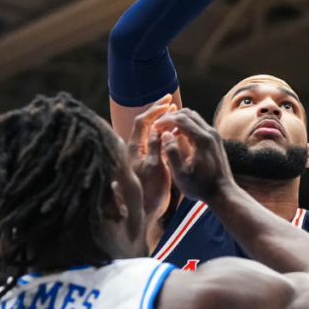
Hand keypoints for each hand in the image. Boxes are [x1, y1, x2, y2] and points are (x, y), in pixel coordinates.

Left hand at [127, 95, 174, 216]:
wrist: (145, 210)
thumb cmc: (149, 191)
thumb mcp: (155, 168)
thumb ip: (156, 147)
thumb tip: (158, 129)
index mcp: (134, 148)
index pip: (143, 122)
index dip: (155, 110)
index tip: (168, 103)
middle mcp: (135, 148)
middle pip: (145, 122)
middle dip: (157, 110)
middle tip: (170, 98)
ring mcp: (141, 155)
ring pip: (150, 131)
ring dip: (161, 119)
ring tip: (174, 110)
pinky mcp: (148, 161)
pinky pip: (155, 140)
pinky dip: (164, 131)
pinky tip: (174, 129)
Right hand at [153, 109, 233, 202]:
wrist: (223, 193)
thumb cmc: (200, 187)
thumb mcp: (181, 175)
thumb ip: (172, 153)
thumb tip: (165, 134)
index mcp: (202, 140)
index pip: (181, 119)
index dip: (166, 120)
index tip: (155, 126)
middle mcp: (210, 133)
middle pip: (188, 114)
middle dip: (172, 117)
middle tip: (159, 126)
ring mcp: (214, 135)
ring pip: (194, 117)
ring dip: (179, 120)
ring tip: (167, 130)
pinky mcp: (215, 139)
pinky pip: (198, 125)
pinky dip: (186, 125)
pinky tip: (178, 136)